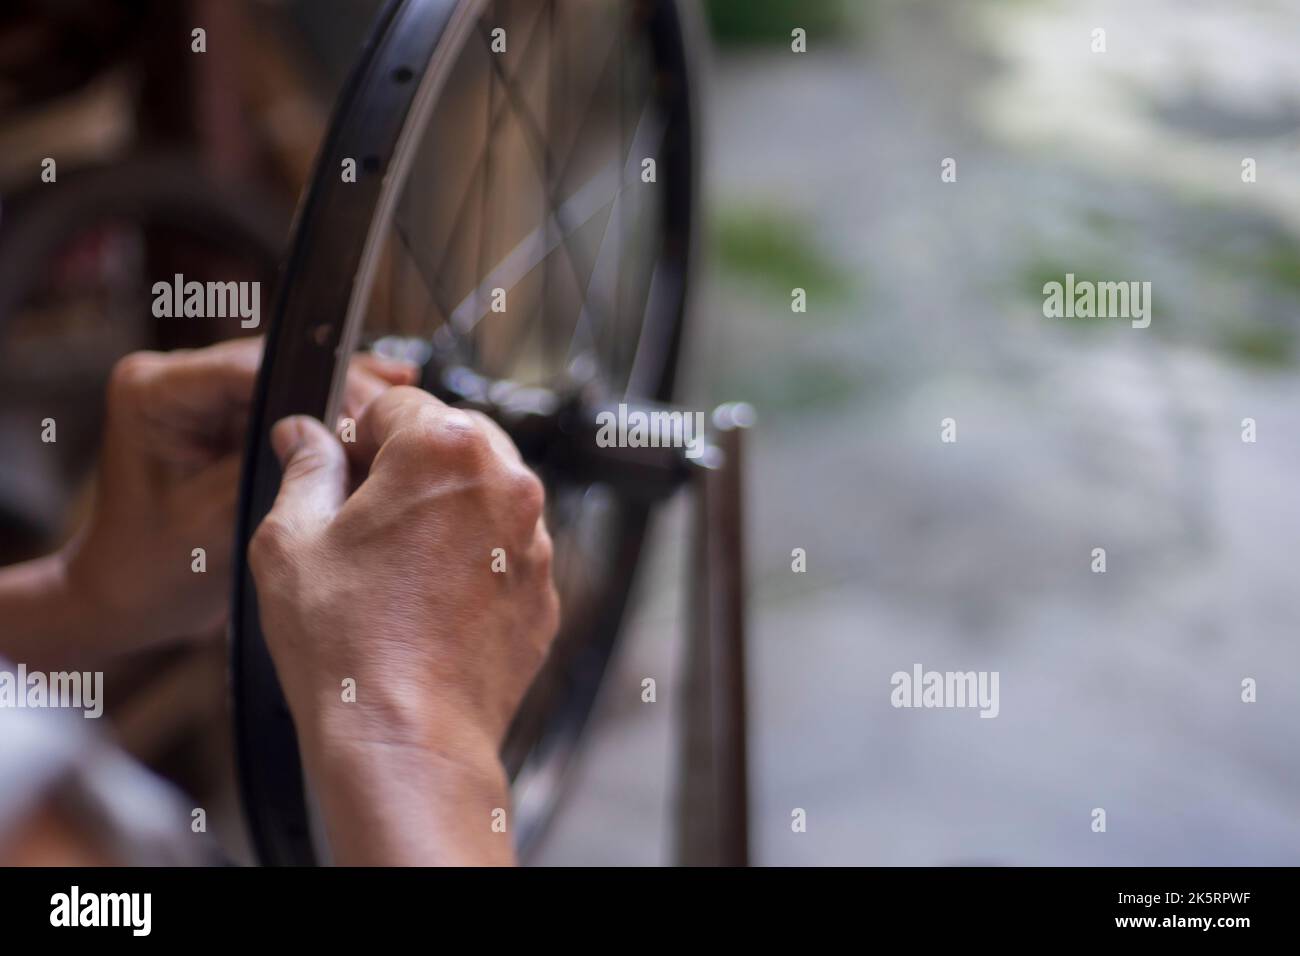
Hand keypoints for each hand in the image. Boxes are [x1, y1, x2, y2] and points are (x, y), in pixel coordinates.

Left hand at [58, 338, 413, 655]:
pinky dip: (331, 408)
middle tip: (398, 413)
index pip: (250, 368)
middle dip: (340, 387)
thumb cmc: (155, 569)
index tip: (370, 414)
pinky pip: (290, 399)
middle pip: (277, 365)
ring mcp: (203, 392)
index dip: (317, 384)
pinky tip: (381, 399)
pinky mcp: (229, 412)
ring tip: (399, 407)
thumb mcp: (219, 518)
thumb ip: (277, 467)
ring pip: (291, 377)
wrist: (130, 597)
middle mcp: (177, 378)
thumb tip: (346, 432)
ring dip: (342, 395)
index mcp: (154, 392)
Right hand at [248, 387, 559, 864]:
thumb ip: (305, 469)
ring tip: (392, 572)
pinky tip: (427, 604)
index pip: (397, 403)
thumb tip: (304, 435)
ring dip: (443, 515)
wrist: (406, 739)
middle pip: (452, 443)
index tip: (340, 469)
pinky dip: (472, 564)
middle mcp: (506, 484)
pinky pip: (504, 553)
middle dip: (408, 468)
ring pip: (483, 498)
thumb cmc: (347, 645)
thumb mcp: (291, 540)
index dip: (357, 435)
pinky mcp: (543, 592)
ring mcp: (533, 542)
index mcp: (445, 450)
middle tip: (362, 522)